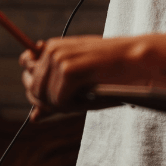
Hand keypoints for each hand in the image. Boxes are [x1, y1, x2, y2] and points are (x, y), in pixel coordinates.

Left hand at [20, 35, 151, 119]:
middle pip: (33, 90)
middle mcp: (52, 49)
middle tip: (78, 102)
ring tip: (87, 98)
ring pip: (44, 98)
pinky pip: (58, 102)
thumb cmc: (111, 71)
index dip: (40, 94)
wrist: (137, 60)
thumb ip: (54, 97)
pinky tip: (90, 98)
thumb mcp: (79, 83)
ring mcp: (59, 58)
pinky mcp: (68, 69)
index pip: (28, 75)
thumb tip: (33, 118)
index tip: (62, 99)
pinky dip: (74, 107)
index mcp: (52, 46)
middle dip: (52, 103)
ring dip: (65, 106)